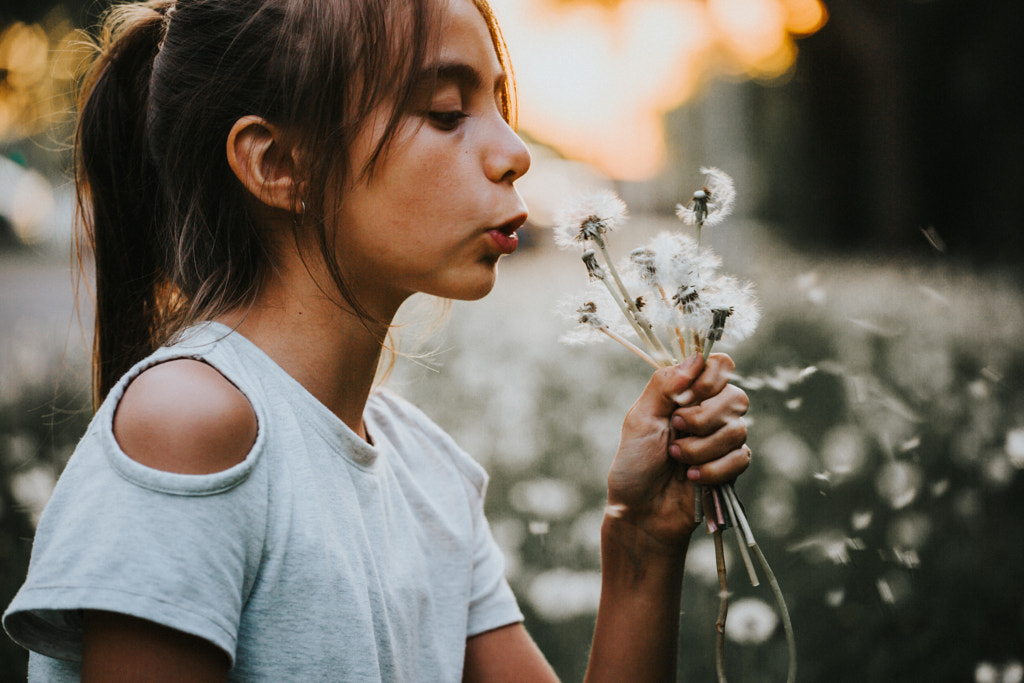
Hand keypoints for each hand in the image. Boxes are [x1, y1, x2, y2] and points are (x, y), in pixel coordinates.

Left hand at [606, 353, 749, 553]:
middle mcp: (708, 412)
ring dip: (702, 447)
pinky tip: (693, 478)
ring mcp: (722, 440)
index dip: (711, 378)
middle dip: (703, 417)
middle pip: (736, 396)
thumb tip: (696, 359)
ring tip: (677, 459)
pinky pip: (741, 458)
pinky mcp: (731, 467)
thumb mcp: (641, 419)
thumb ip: (666, 385)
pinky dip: (714, 469)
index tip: (688, 396)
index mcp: (685, 394)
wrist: (641, 512)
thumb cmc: (635, 464)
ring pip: (738, 429)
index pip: (719, 366)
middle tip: (676, 429)